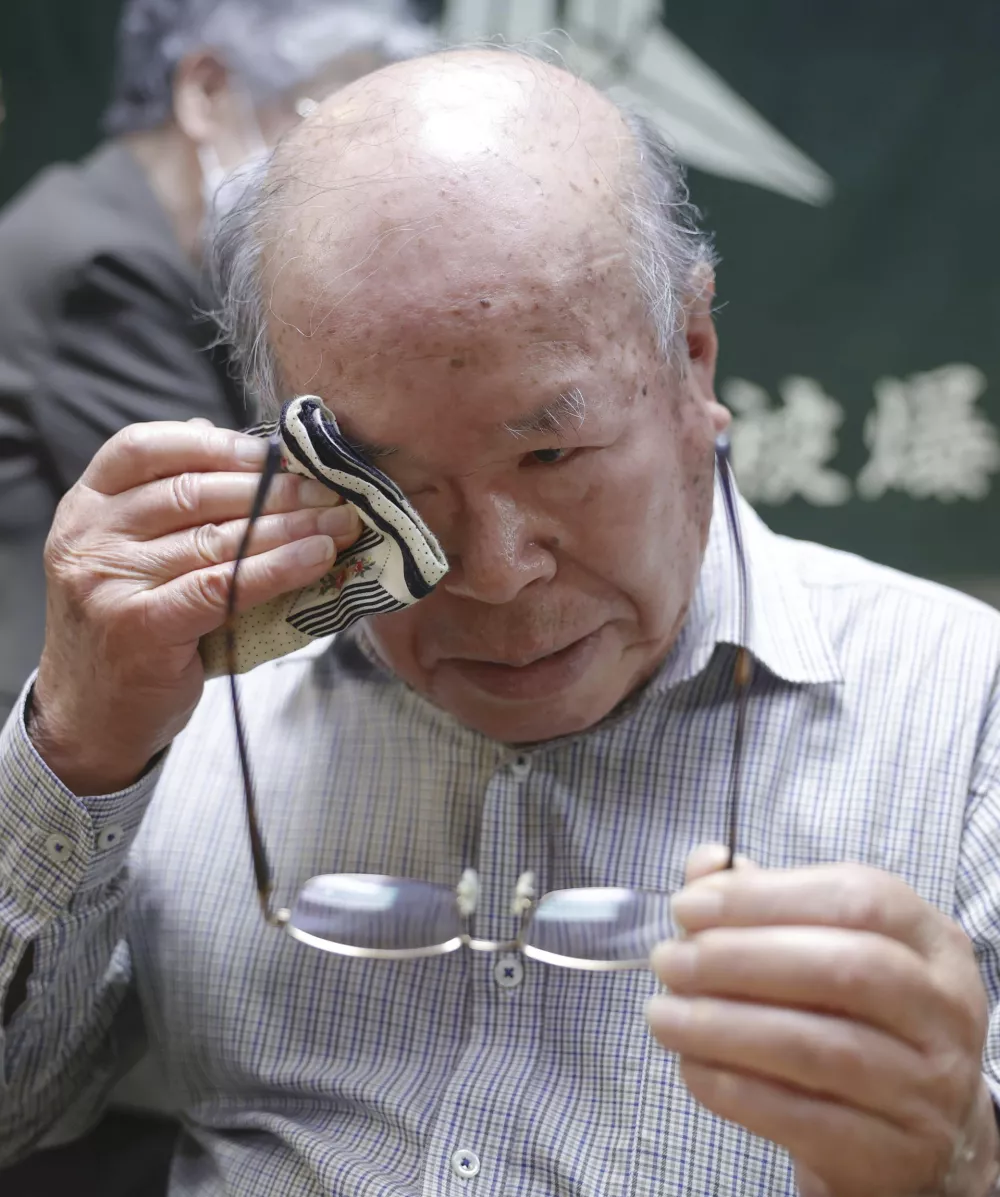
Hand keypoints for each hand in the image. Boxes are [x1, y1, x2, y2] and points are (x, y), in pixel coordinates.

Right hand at [32, 419, 360, 794]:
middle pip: (194, 492)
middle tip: (330, 489)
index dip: (217, 445)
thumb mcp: (127, 553)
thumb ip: (163, 499)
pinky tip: (318, 556)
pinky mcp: (142, 627)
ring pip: (218, 538)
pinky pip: (225, 585)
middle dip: (274, 488)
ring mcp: (112, 582)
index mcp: (84, 506)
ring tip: (339, 521)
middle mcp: (89, 538)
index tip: (275, 454)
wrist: (90, 716)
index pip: (145, 447)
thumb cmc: (126, 626)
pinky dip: (280, 567)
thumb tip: (216, 433)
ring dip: (292, 525)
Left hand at [646, 846, 998, 1196]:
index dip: (763, 897)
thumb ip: (763, 900)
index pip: (855, 899)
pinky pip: (804, 1117)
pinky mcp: (894, 1153)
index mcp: (929, 939)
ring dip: (723, 1027)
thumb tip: (704, 863)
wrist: (918, 1133)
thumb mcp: (825, 947)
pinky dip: (735, 1088)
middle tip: (669, 961)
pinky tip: (692, 1067)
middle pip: (842, 969)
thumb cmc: (856, 1019)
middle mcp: (943, 1009)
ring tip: (663, 1016)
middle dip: (738, 959)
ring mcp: (928, 1085)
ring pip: (820, 1048)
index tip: (688, 907)